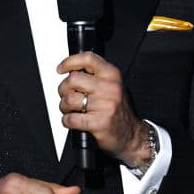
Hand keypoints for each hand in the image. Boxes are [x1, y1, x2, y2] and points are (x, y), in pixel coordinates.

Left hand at [57, 51, 148, 166]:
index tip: (61, 69)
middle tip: (67, 96)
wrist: (131, 134)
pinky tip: (73, 121)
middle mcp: (110, 88)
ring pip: (69, 99)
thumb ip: (95, 76)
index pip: (88, 59)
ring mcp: (106, 105)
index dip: (70, 62)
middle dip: (63, 89)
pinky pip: (72, 119)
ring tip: (70, 110)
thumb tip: (71, 71)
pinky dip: (67, 121)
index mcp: (112, 75)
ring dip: (64, 107)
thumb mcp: (112, 86)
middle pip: (73, 79)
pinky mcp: (100, 123)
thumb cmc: (118, 110)